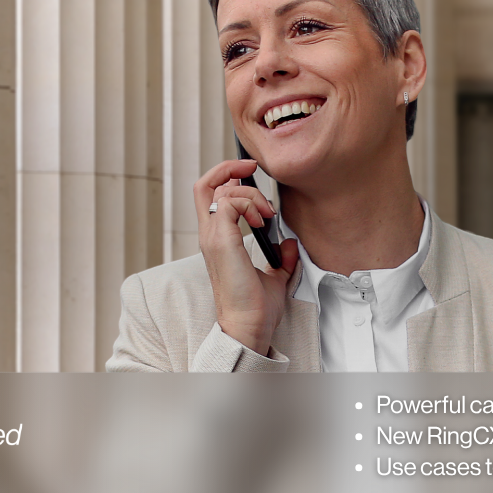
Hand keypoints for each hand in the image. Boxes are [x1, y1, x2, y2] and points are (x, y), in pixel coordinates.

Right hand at [193, 159, 299, 354]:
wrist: (249, 325)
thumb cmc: (255, 307)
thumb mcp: (275, 276)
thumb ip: (280, 257)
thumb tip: (288, 242)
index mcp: (217, 239)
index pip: (209, 195)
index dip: (227, 177)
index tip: (252, 177)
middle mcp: (209, 234)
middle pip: (203, 184)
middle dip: (228, 167)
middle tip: (252, 168)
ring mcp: (212, 237)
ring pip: (219, 190)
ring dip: (249, 193)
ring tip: (266, 213)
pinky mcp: (221, 241)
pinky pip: (227, 203)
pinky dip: (248, 204)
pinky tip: (262, 220)